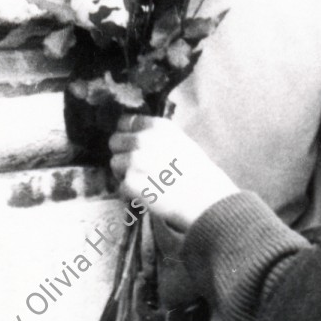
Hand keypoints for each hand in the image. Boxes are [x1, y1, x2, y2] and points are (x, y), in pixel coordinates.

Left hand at [107, 115, 238, 232]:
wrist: (205, 200)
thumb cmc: (198, 173)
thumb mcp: (179, 141)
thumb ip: (155, 136)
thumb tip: (134, 136)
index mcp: (157, 126)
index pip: (125, 121)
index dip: (126, 133)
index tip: (130, 143)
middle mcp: (143, 139)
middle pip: (115, 141)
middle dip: (122, 153)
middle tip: (137, 166)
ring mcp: (134, 160)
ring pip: (115, 164)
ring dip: (124, 173)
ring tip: (145, 182)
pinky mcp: (130, 182)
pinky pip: (120, 185)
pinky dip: (129, 192)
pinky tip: (146, 194)